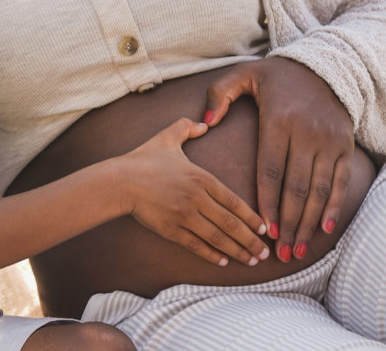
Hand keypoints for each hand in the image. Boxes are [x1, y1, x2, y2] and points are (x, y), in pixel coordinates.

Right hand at [118, 118, 268, 266]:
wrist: (119, 180)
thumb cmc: (143, 159)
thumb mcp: (167, 137)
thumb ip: (187, 127)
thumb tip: (204, 123)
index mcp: (201, 177)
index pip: (234, 201)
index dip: (252, 217)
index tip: (264, 228)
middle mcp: (197, 198)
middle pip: (230, 223)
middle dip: (251, 240)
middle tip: (265, 253)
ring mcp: (184, 215)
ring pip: (217, 237)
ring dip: (237, 251)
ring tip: (251, 261)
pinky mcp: (170, 229)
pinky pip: (196, 245)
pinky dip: (212, 255)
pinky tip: (224, 262)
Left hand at [203, 58, 353, 262]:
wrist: (326, 66)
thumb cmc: (277, 76)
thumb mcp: (244, 74)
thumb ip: (219, 94)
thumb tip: (205, 121)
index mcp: (279, 121)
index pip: (271, 170)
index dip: (267, 202)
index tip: (264, 228)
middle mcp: (307, 134)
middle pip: (296, 187)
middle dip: (288, 223)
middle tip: (280, 252)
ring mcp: (329, 141)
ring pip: (318, 190)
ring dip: (308, 223)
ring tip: (298, 249)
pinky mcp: (345, 145)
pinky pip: (340, 181)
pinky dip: (333, 206)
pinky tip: (324, 228)